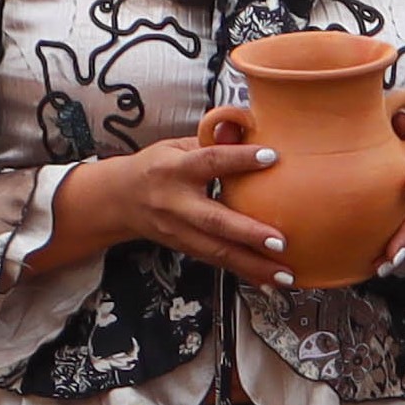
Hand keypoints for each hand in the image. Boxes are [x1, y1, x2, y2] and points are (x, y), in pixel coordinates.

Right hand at [87, 138, 293, 286]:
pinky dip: (244, 273)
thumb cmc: (156, 167)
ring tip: (284, 273)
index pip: (210, 161)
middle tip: (280, 241)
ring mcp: (179, 231)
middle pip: (214, 220)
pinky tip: (267, 281)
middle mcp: (176, 203)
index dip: (239, 158)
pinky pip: (217, 263)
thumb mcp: (177, 146)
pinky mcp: (185, 248)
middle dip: (248, 233)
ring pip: (218, 251)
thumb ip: (211, 140)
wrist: (120, 200)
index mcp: (174, 169)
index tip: (271, 156)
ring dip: (253, 265)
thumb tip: (244, 124)